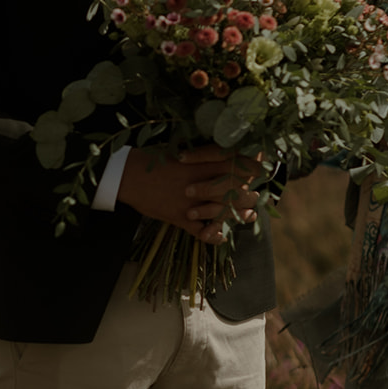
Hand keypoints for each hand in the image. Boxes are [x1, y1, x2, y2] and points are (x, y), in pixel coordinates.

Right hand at [117, 144, 261, 241]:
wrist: (127, 174)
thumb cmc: (153, 159)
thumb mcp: (180, 152)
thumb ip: (202, 156)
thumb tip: (221, 152)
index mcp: (203, 164)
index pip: (238, 167)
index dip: (253, 171)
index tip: (259, 173)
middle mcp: (201, 183)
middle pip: (236, 192)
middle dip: (249, 197)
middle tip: (255, 197)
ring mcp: (191, 202)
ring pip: (223, 213)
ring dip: (237, 217)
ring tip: (248, 216)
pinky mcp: (179, 217)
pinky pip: (201, 231)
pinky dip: (212, 236)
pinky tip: (219, 236)